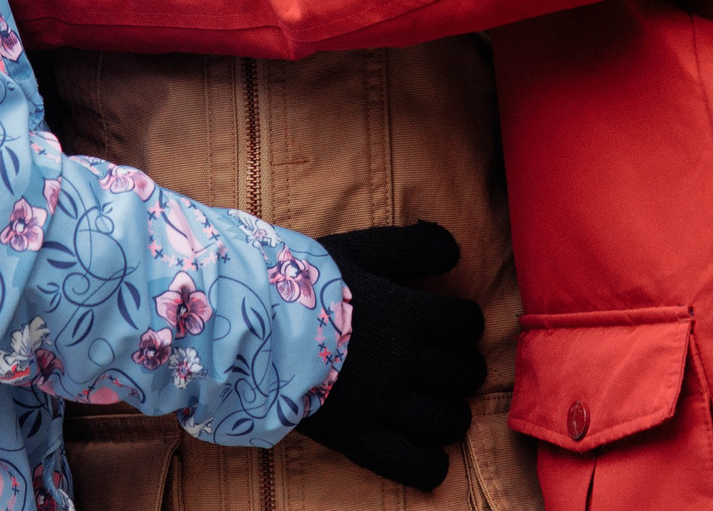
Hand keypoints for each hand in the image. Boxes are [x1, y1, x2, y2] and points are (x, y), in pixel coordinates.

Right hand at [297, 221, 486, 490]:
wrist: (246, 325)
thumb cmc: (302, 282)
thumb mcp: (359, 250)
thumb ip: (412, 245)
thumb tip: (455, 249)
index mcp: (407, 313)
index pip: (466, 323)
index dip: (464, 324)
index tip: (451, 327)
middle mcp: (403, 361)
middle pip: (464, 374)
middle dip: (461, 369)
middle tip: (443, 367)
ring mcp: (382, 404)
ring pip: (449, 421)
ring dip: (450, 414)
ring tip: (433, 406)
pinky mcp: (358, 439)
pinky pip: (415, 466)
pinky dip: (430, 464)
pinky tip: (424, 450)